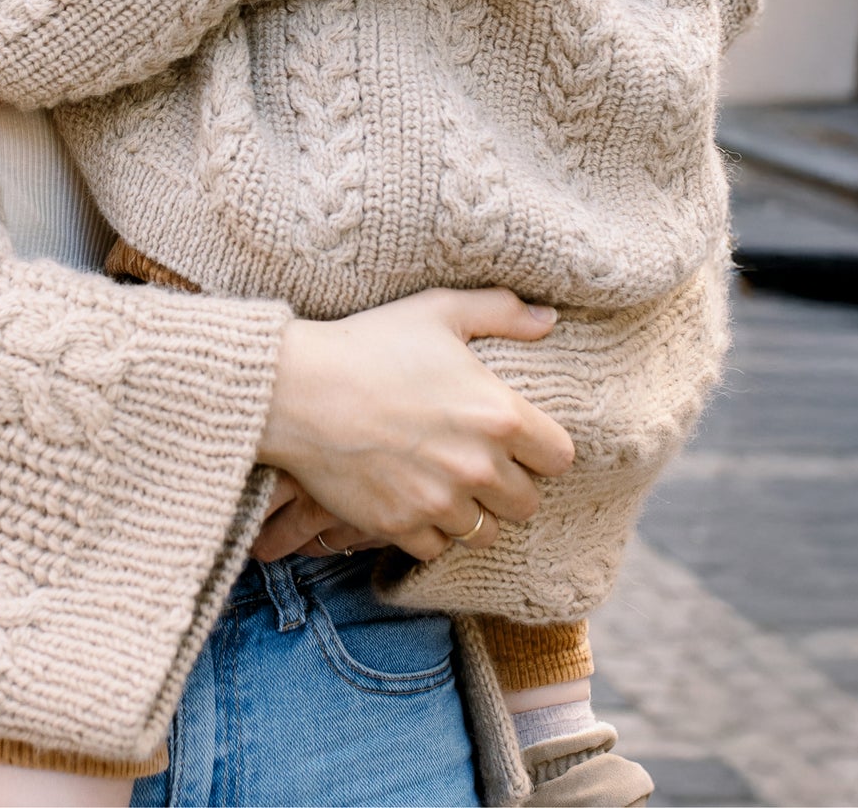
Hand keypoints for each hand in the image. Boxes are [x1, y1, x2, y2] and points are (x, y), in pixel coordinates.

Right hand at [257, 288, 574, 562]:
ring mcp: (439, 501)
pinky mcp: (401, 525)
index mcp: (500, 414)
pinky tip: (413, 498)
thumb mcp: (438, 310)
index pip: (560, 458)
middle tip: (477, 461)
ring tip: (446, 483)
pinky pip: (438, 548)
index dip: (541, 448)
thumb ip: (502, 311)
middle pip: (527, 503)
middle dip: (508, 484)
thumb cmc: (370, 343)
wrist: (297, 389)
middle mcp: (478, 466)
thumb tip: (548, 319)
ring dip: (472, 512)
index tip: (517, 439)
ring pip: (485, 532)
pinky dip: (430, 530)